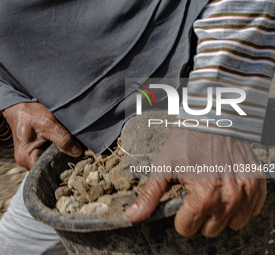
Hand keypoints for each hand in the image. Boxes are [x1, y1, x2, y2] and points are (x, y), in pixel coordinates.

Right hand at [2, 102, 81, 169]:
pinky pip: (49, 154)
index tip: (76, 159)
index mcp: (26, 158)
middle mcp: (26, 161)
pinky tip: (66, 144)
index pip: (48, 170)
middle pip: (50, 166)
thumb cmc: (30, 113)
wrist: (18, 106)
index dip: (63, 165)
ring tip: (72, 147)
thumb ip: (63, 138)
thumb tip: (77, 153)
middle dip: (63, 159)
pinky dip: (58, 150)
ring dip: (61, 153)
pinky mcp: (35, 151)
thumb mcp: (48, 123)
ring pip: (51, 160)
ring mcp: (30, 157)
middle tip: (77, 152)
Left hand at [123, 129, 266, 236]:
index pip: (187, 228)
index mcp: (203, 196)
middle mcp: (228, 198)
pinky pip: (250, 211)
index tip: (181, 201)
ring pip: (232, 224)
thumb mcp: (162, 168)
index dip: (180, 217)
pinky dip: (239, 205)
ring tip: (212, 191)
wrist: (211, 121)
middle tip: (196, 195)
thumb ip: (149, 196)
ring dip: (221, 214)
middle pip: (210, 230)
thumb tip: (131, 217)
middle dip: (200, 217)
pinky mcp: (256, 184)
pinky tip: (228, 190)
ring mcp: (246, 192)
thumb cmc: (185, 143)